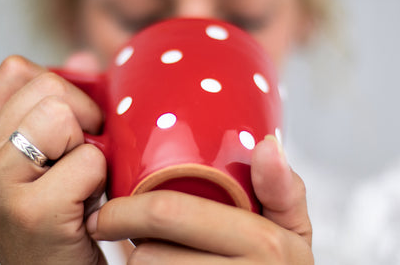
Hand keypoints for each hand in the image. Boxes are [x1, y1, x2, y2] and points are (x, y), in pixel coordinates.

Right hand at [0, 55, 106, 264]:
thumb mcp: (54, 152)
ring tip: (79, 181)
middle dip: (83, 120)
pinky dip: (100, 179)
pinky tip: (85, 204)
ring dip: (88, 149)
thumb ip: (65, 100)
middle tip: (80, 160)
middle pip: (48, 89)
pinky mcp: (31, 211)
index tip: (71, 128)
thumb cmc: (63, 212)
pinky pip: (88, 159)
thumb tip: (83, 58)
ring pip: (62, 116)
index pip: (19, 70)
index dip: (62, 90)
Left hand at [86, 136, 312, 263]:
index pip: (170, 214)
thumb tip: (268, 146)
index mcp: (264, 243)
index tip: (107, 212)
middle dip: (131, 240)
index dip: (126, 211)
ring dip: (142, 263)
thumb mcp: (292, 229)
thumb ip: (282, 187)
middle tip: (123, 234)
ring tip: (160, 254)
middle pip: (149, 256)